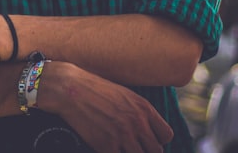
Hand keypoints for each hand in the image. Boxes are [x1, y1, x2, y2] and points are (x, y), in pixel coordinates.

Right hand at [38, 62, 173, 152]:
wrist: (72, 89)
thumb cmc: (96, 90)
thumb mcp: (125, 95)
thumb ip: (139, 112)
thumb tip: (146, 127)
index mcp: (144, 109)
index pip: (166, 135)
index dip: (157, 140)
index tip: (146, 140)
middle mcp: (137, 123)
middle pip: (156, 151)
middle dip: (145, 150)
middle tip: (132, 146)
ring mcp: (123, 136)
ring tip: (120, 146)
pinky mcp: (107, 146)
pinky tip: (108, 148)